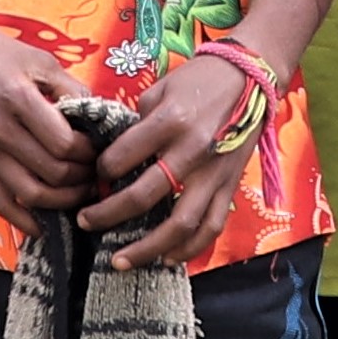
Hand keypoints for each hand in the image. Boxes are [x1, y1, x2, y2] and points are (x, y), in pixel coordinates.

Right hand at [0, 16, 100, 215]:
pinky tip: (45, 225)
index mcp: (16, 98)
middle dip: (83, 176)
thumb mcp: (37, 59)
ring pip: (31, 194)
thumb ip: (71, 88)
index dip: (89, 151)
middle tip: (97, 169)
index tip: (99, 145)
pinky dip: (24, 220)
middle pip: (52, 172)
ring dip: (63, 200)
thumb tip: (99, 117)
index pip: (63, 143)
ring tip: (81, 190)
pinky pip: (0, 202)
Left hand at [80, 54, 260, 269]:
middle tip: (86, 222)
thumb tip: (116, 158)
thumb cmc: (200, 80)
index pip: (122, 158)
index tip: (93, 178)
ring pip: (180, 225)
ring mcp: (213, 173)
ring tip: (120, 260)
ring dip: (147, 248)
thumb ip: (138, 125)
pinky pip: (211, 226)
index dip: (100, 172)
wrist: (251, 77)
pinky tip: (167, 259)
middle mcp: (191, 151)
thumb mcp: (160, 90)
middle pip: (143, 197)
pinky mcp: (230, 186)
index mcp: (170, 122)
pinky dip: (189, 249)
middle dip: (108, 215)